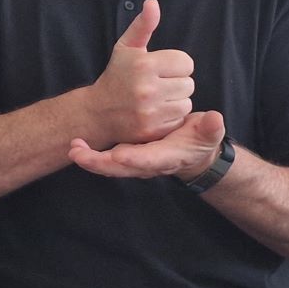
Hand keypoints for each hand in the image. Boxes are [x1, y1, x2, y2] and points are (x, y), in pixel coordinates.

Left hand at [69, 110, 224, 181]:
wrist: (193, 153)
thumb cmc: (201, 140)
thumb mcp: (209, 132)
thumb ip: (211, 127)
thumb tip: (215, 119)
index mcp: (167, 156)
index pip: (150, 159)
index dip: (136, 158)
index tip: (120, 154)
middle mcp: (148, 163)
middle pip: (121, 168)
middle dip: (100, 163)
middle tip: (79, 154)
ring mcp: (135, 162)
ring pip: (110, 166)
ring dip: (90, 159)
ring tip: (73, 148)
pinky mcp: (127, 156)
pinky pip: (107, 159)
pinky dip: (91, 155)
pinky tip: (75, 144)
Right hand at [81, 0, 193, 148]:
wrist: (98, 112)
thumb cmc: (116, 75)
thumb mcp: (127, 47)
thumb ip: (143, 25)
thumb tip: (153, 3)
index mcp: (144, 65)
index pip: (186, 63)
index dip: (177, 65)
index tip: (162, 69)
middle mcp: (147, 89)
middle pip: (189, 84)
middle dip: (177, 83)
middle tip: (159, 84)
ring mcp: (150, 112)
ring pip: (186, 102)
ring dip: (176, 100)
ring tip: (158, 98)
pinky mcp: (152, 130)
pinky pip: (179, 120)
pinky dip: (171, 117)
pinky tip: (156, 112)